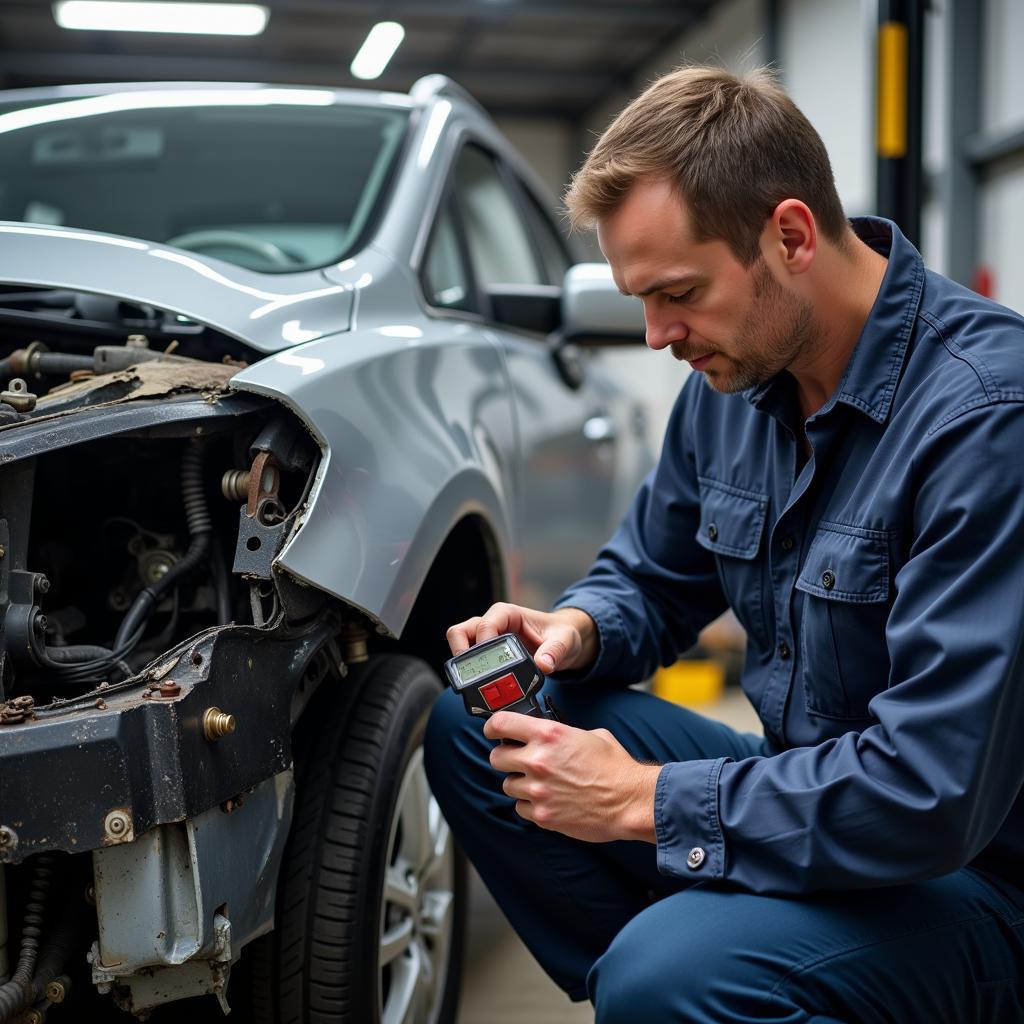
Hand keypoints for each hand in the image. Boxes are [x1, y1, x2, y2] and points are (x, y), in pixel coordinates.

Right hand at [446, 602, 596, 674]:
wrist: (563, 642)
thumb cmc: (562, 634)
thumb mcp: (564, 640)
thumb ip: (554, 651)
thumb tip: (543, 664)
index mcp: (507, 614)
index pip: (485, 625)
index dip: (483, 644)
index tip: (490, 664)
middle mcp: (492, 623)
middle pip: (460, 632)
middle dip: (462, 654)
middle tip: (473, 675)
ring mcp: (487, 638)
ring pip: (459, 644)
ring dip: (461, 664)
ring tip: (473, 683)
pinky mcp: (487, 653)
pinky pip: (468, 660)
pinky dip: (469, 672)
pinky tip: (480, 687)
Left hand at [485, 711, 659, 843]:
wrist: (629, 800)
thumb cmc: (615, 767)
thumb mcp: (589, 735)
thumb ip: (561, 733)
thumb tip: (548, 736)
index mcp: (548, 734)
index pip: (501, 724)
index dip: (492, 727)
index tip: (493, 731)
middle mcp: (537, 760)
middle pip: (496, 757)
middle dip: (506, 758)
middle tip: (519, 761)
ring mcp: (538, 790)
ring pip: (508, 785)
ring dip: (519, 783)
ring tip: (541, 784)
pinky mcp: (542, 815)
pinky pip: (520, 808)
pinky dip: (530, 805)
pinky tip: (547, 800)